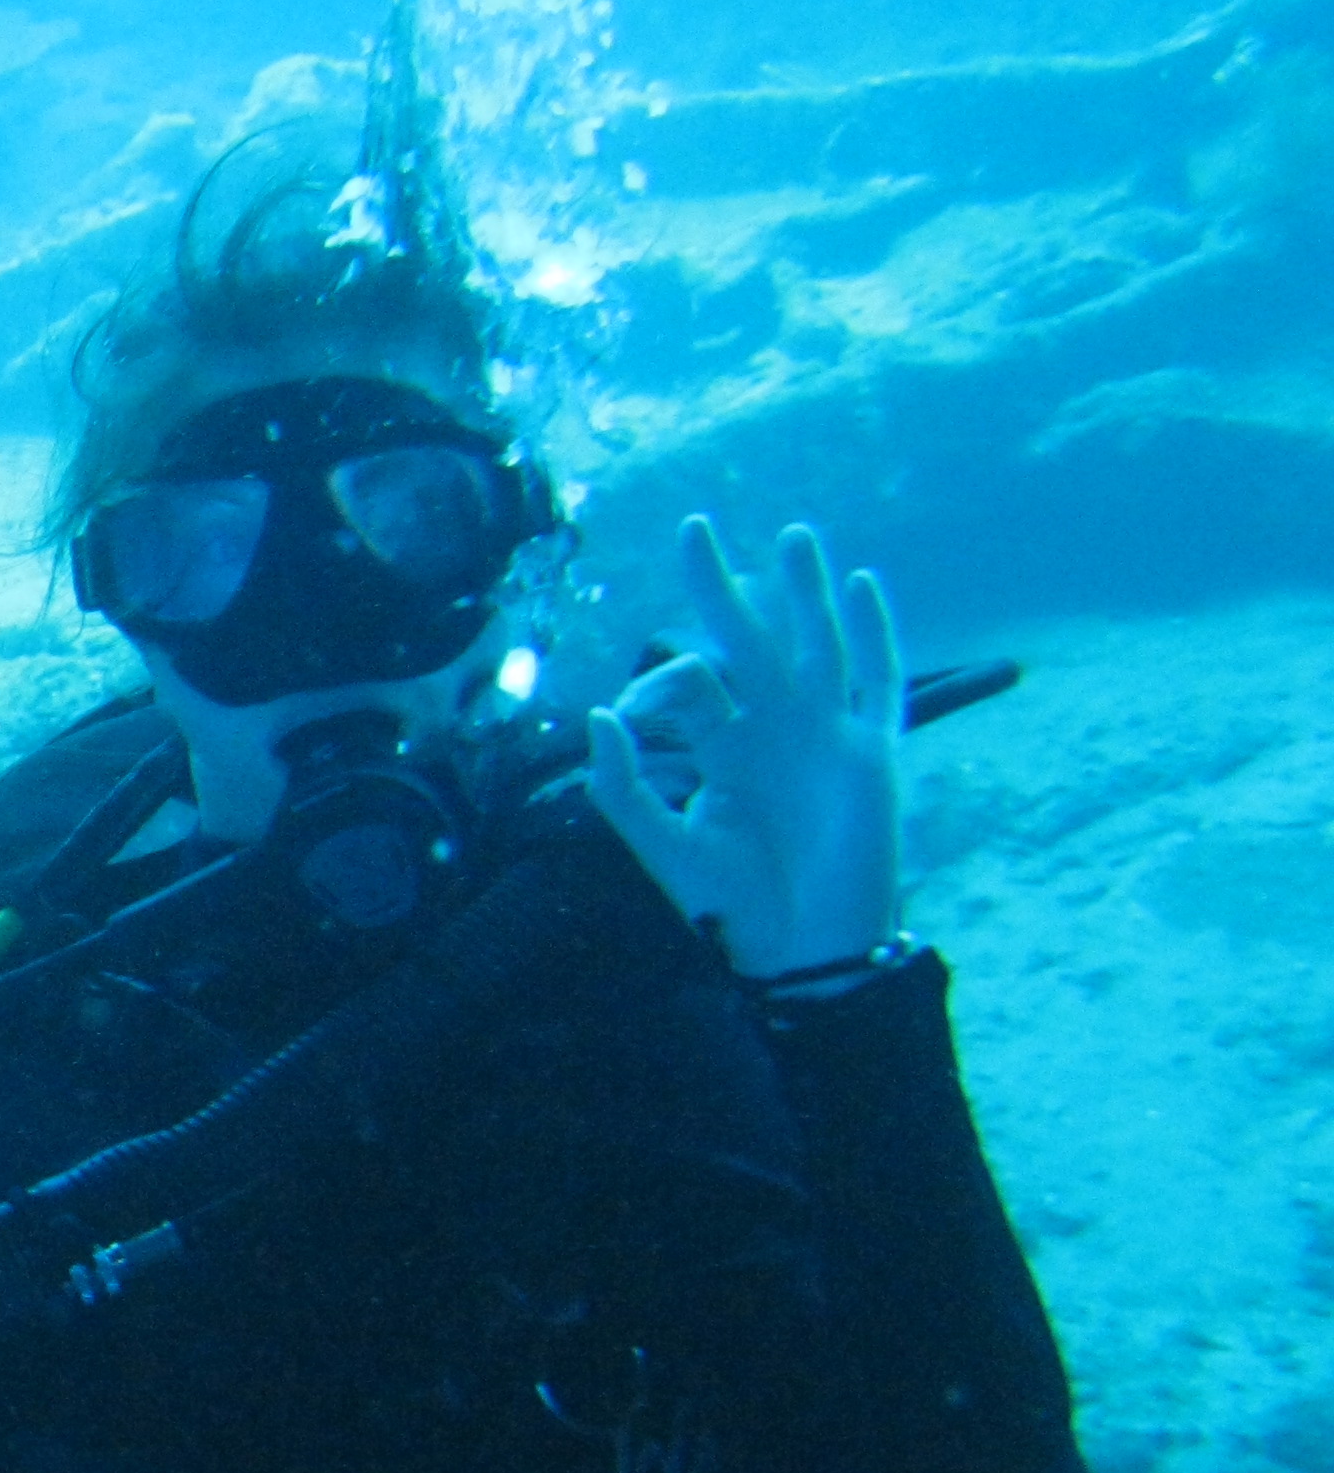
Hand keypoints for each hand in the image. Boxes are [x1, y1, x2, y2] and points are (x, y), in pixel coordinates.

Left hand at [585, 518, 904, 980]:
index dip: (655, 682)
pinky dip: (874, 633)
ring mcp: (823, 733)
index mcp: (719, 745)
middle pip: (746, 638)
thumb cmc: (733, 903)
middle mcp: (770, 727)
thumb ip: (623, 787)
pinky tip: (861, 585)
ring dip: (802, 589)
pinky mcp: (871, 750)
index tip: (631, 710)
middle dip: (720, 586)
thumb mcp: (664, 845)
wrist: (804, 946)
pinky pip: (876, 680)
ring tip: (790, 534)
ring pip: (813, 642)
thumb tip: (597, 713)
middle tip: (693, 526)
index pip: (688, 682)